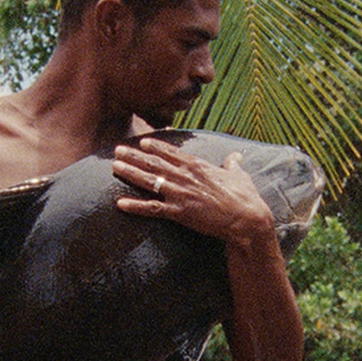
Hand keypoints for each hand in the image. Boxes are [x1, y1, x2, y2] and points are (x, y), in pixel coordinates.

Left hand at [111, 137, 274, 248]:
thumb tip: (235, 155)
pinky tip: (120, 203)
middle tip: (118, 149)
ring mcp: (181, 194)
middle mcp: (186, 177)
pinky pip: (152, 208)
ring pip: (150, 181)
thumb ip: (233, 164)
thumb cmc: (245, 197)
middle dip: (134, 155)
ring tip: (115, 166)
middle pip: (155, 163)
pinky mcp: (180, 213)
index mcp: (199, 166)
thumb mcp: (240, 175)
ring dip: (130, 173)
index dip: (156, 147)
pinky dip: (135, 206)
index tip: (142, 142)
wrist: (246, 219)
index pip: (172, 153)